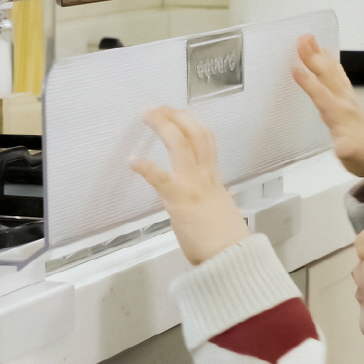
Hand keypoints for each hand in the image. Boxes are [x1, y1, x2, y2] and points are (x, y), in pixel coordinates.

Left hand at [130, 106, 248, 265]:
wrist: (230, 256)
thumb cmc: (225, 240)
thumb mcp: (219, 210)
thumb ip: (210, 199)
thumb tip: (205, 198)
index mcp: (214, 179)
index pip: (206, 140)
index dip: (191, 122)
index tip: (176, 113)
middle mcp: (205, 176)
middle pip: (194, 134)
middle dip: (175, 116)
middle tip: (156, 106)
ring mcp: (193, 185)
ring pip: (181, 144)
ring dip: (163, 126)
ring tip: (147, 114)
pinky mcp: (179, 200)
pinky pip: (160, 177)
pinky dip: (146, 166)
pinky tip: (132, 159)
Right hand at [293, 34, 363, 182]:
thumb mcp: (352, 158)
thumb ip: (347, 150)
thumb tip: (342, 147)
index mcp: (340, 115)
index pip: (322, 96)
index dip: (309, 83)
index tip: (295, 68)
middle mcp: (345, 102)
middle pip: (326, 75)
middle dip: (314, 57)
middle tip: (302, 39)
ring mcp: (348, 97)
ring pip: (332, 70)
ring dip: (320, 54)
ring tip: (310, 39)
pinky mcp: (350, 97)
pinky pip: (338, 73)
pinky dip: (330, 61)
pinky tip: (325, 52)